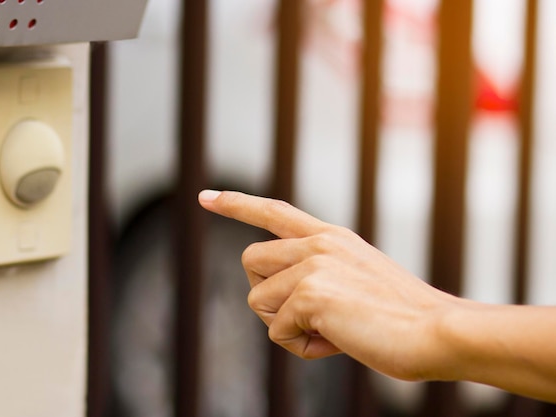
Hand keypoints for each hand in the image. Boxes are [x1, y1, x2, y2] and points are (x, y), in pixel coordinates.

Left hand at [198, 190, 459, 380]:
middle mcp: (318, 242)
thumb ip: (317, 276)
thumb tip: (279, 301)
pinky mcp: (311, 293)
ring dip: (285, 325)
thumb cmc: (400, 316)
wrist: (436, 331)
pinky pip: (277, 331)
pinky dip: (302, 348)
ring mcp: (314, 265)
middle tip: (306, 314)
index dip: (236, 204)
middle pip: (248, 262)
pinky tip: (338, 343)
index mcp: (330, 236)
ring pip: (257, 300)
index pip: (272, 211)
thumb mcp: (356, 280)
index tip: (204, 198)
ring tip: (330, 330)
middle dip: (265, 294)